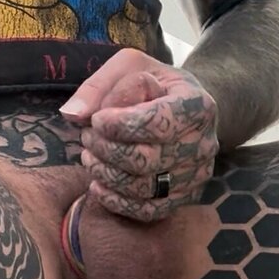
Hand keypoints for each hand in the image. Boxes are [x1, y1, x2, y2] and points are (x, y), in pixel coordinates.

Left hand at [60, 50, 217, 221]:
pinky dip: (117, 201)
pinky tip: (98, 183)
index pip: (157, 123)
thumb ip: (100, 85)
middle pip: (147, 159)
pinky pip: (149, 211)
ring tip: (90, 156)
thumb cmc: (155, 83)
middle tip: (87, 136)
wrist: (185, 107)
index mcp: (197, 105)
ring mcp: (198, 174)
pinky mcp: (186, 197)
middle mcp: (204, 143)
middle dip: (107, 149)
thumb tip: (73, 114)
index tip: (97, 119)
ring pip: (145, 189)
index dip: (119, 125)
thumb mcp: (129, 66)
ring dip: (107, 174)